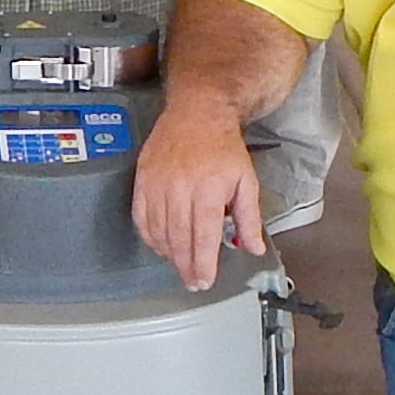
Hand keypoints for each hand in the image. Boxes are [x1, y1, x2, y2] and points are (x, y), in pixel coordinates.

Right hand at [131, 103, 262, 291]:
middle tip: (192, 281)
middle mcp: (180, 188)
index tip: (204, 281)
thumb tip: (253, 248)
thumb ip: (250, 218)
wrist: (198, 112)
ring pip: (158, 231)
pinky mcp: (142, 179)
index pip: (203, 237)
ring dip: (168, 254)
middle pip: (179, 239)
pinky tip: (159, 245)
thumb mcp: (246, 181)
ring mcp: (157, 184)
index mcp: (208, 190)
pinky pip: (140, 217)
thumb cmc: (223, 148)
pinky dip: (149, 236)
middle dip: (186, 266)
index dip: (203, 264)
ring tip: (179, 265)